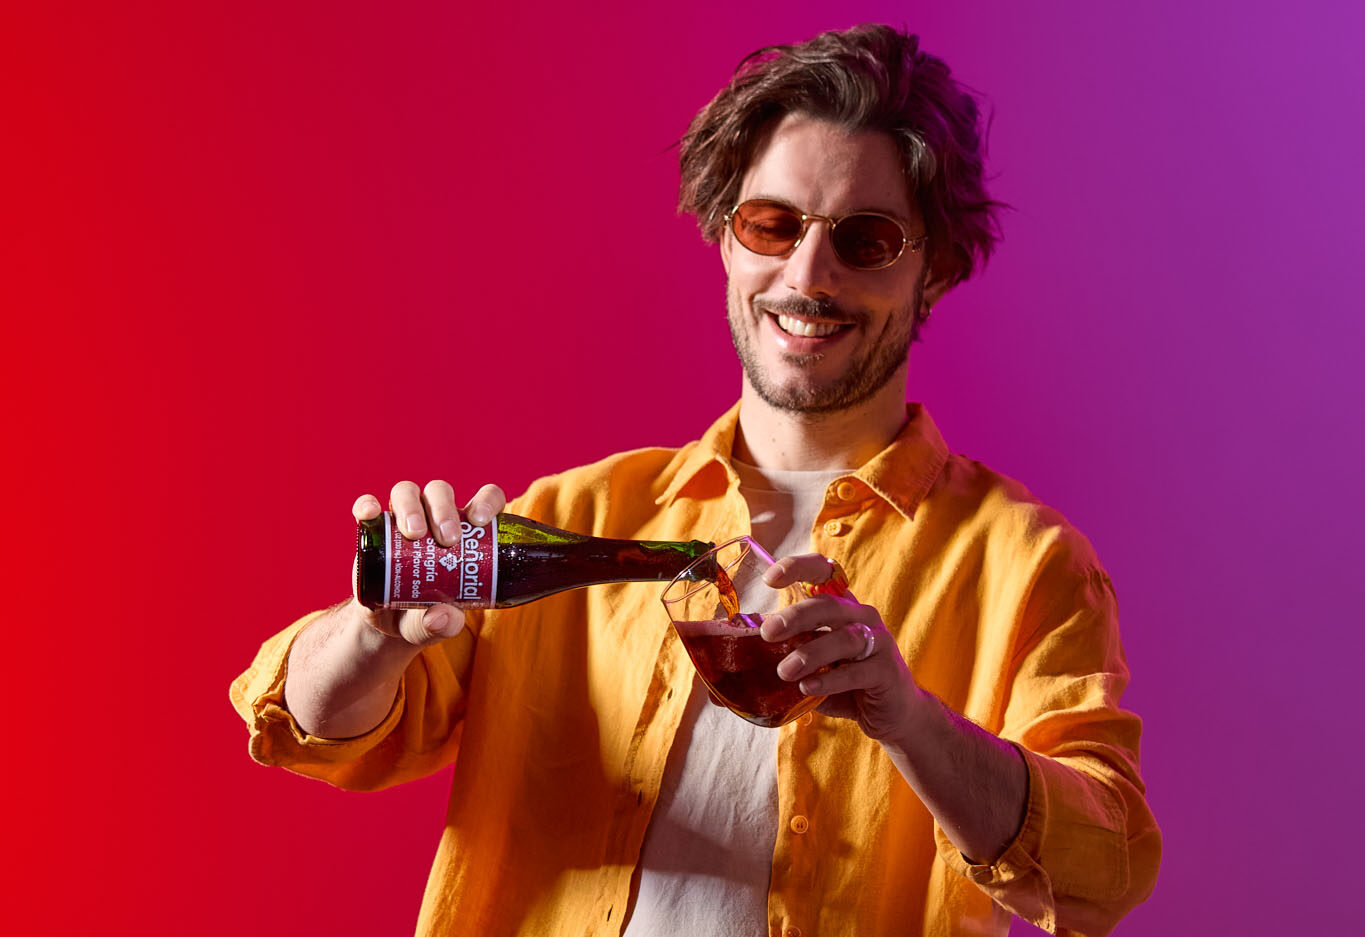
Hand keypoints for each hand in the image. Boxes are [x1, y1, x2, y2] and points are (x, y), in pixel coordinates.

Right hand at [347, 480, 505, 645]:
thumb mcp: (438, 625)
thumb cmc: (426, 614)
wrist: (387, 624)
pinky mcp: (372, 529)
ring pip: (408, 492)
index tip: (481, 521)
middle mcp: (433, 517)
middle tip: (448, 540)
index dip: (486, 500)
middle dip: (444, 510)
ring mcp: (401, 519)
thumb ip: (446, 624)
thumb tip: (442, 616)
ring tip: (414, 534)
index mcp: (465, 531)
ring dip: (412, 507)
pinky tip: (370, 513)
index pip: (484, 500)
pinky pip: (367, 508)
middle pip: (440, 492)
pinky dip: (367, 505)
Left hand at [760, 554, 924, 740]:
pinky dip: (830, 680)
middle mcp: (860, 616)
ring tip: (785, 672)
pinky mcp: (886, 670)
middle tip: (767, 633)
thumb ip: (776, 669)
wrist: (893, 714)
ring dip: (811, 654)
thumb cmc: (844, 685)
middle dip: (795, 617)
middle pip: (828, 605)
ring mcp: (877, 641)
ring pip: (844, 637)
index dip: (798, 567)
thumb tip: (720, 687)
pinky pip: (856, 670)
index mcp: (840, 606)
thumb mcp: (809, 671)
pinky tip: (808, 689)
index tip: (770, 579)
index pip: (823, 571)